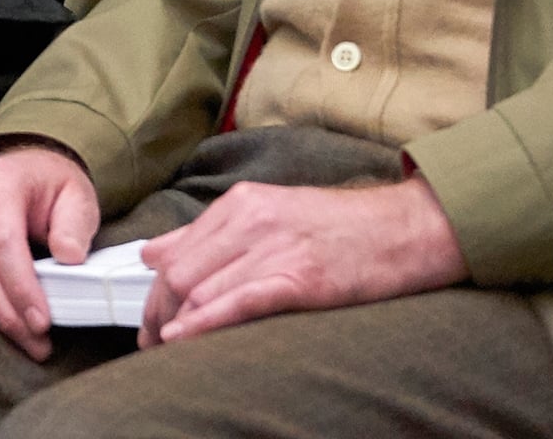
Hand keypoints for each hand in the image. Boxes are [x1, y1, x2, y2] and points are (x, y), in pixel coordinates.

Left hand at [133, 173, 465, 344]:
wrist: (404, 229)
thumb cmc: (340, 227)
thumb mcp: (269, 213)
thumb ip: (208, 233)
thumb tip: (153, 253)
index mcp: (240, 204)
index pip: (175, 252)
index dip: (154, 290)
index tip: (148, 318)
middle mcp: (251, 221)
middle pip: (181, 273)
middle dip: (158, 312)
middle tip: (150, 341)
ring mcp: (275, 249)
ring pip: (202, 287)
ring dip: (175, 323)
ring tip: (164, 348)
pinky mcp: (301, 278)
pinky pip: (239, 301)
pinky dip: (205, 321)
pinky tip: (183, 336)